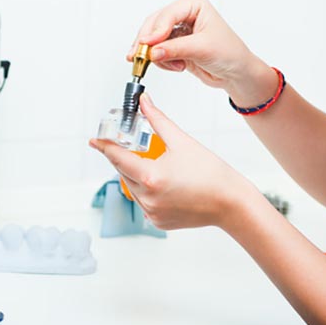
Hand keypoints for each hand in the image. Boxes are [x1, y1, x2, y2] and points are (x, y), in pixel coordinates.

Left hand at [90, 93, 258, 230]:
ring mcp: (152, 213)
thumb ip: (158, 120)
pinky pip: (144, 202)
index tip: (94, 141)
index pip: (118, 158)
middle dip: (125, 159)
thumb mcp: (181, 141)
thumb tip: (144, 102)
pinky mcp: (158, 222)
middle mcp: (148, 198)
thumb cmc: (211, 173)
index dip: (105, 147)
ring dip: (137, 175)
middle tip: (131, 147)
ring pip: (133, 188)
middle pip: (124, 173)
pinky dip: (148, 191)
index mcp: (150, 176)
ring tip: (158, 166)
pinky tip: (166, 184)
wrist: (231, 204)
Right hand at [127, 0, 266, 97]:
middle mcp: (183, 12)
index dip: (155, 30)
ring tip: (173, 66)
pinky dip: (161, 61)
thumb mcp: (202, 49)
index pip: (168, 14)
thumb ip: (175, 49)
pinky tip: (176, 66)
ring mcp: (177, 28)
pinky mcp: (174, 43)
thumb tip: (152, 52)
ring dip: (157, 55)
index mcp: (193, 3)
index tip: (147, 45)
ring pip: (152, 39)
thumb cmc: (230, 53)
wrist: (236, 72)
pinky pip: (156, 50)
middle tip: (139, 58)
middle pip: (153, 24)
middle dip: (148, 43)